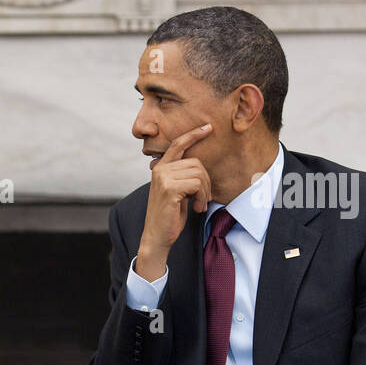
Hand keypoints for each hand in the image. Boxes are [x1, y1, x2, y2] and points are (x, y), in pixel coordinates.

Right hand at [136, 123, 212, 280]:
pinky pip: (197, 184)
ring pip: (199, 174)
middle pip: (196, 163)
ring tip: (199, 205)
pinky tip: (196, 208)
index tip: (208, 128)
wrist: (157, 236)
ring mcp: (163, 178)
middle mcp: (160, 169)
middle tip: (203, 199)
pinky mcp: (169, 188)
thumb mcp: (177, 192)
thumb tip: (201, 168)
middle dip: (206, 182)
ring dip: (205, 192)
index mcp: (160, 168)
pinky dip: (202, 197)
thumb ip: (184, 176)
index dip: (193, 135)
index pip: (178, 145)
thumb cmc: (169, 216)